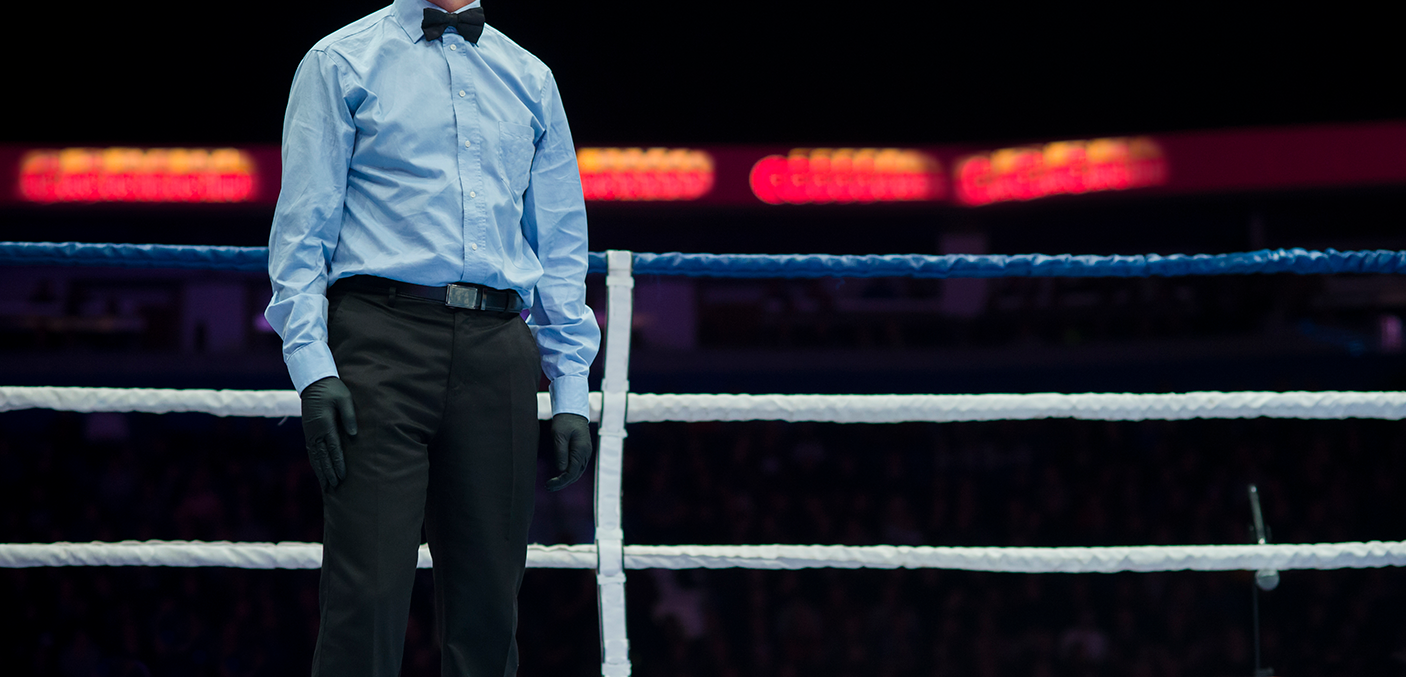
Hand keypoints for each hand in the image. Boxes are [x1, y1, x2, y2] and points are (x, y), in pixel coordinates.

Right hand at [301, 376, 357, 491]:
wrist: (314, 381)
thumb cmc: (333, 389)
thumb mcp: (344, 398)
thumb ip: (349, 416)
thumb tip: (353, 434)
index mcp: (324, 424)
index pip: (332, 448)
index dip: (337, 464)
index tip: (342, 476)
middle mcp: (314, 431)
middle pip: (322, 456)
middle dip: (328, 473)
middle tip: (335, 487)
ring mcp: (310, 432)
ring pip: (314, 456)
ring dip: (320, 471)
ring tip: (326, 485)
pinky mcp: (308, 431)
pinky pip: (311, 451)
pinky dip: (315, 463)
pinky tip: (319, 471)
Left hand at [547, 413, 591, 491]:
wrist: (573, 410)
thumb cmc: (564, 421)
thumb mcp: (559, 435)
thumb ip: (560, 453)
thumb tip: (561, 470)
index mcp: (581, 450)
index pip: (572, 473)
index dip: (560, 481)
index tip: (549, 484)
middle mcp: (586, 453)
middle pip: (576, 475)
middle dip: (562, 483)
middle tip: (548, 487)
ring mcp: (586, 452)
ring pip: (577, 472)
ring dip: (566, 480)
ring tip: (553, 484)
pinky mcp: (583, 451)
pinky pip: (577, 466)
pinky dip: (569, 473)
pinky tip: (560, 475)